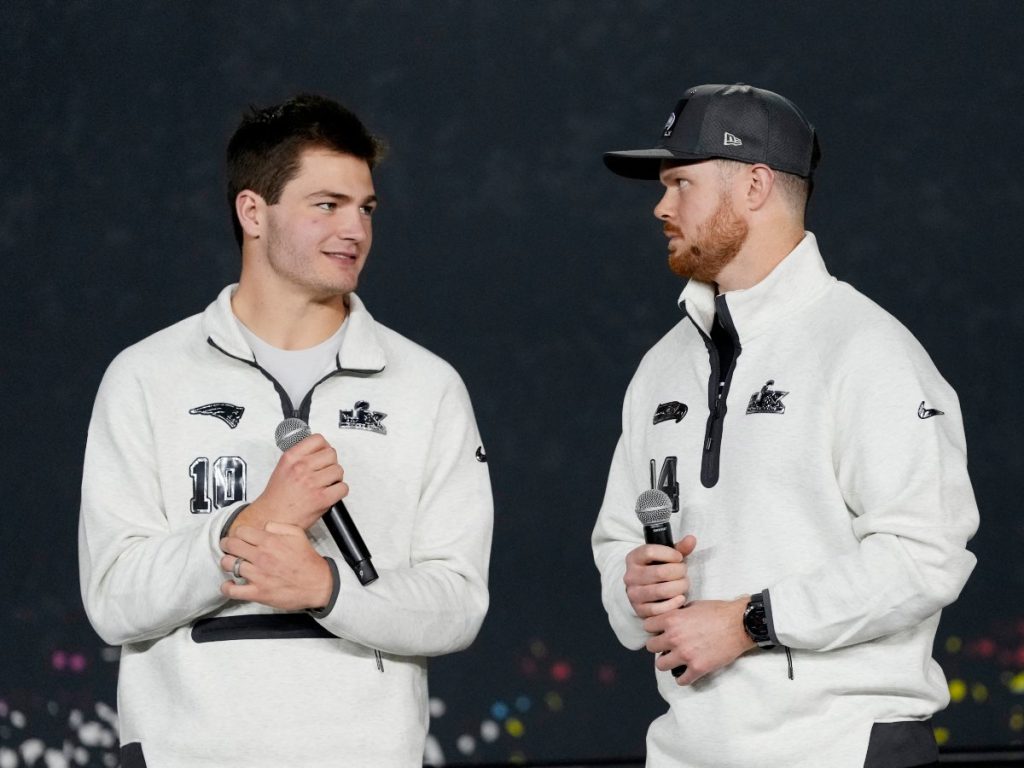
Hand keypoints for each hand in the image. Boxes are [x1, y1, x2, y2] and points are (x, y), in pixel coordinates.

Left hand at [220, 522, 333, 610]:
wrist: (318, 583)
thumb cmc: (307, 560)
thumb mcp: (298, 534)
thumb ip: (279, 526)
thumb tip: (264, 526)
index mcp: (270, 541)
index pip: (241, 531)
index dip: (238, 533)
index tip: (238, 537)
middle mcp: (261, 556)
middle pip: (231, 545)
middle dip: (226, 545)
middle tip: (228, 547)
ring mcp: (258, 575)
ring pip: (228, 564)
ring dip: (227, 563)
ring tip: (231, 564)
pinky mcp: (258, 593)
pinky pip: (232, 590)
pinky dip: (227, 587)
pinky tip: (230, 584)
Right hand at [231, 433, 347, 532]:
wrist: (271, 519)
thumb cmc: (277, 499)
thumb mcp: (283, 468)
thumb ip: (300, 457)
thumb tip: (318, 451)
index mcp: (291, 458)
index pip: (318, 440)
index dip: (323, 447)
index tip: (322, 453)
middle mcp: (301, 468)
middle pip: (331, 454)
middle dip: (330, 463)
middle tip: (324, 472)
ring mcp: (312, 483)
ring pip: (339, 470)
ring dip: (335, 478)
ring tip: (325, 484)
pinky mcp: (322, 498)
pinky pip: (343, 487)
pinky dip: (339, 491)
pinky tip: (330, 493)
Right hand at [623, 535, 696, 617]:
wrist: (645, 592)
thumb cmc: (659, 570)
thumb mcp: (666, 557)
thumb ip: (679, 548)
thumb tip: (692, 539)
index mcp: (633, 558)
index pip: (650, 551)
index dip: (670, 553)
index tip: (679, 557)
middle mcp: (630, 576)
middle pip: (660, 572)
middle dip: (679, 572)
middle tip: (684, 573)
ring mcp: (633, 594)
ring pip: (662, 590)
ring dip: (679, 587)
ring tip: (684, 585)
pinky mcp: (639, 610)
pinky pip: (660, 609)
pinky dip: (675, 603)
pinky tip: (680, 598)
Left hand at [643, 598, 754, 684]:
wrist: (740, 624)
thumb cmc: (719, 611)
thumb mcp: (693, 605)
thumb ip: (678, 613)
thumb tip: (670, 618)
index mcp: (671, 619)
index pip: (647, 626)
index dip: (654, 628)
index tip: (660, 631)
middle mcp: (674, 637)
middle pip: (650, 647)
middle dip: (658, 646)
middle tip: (668, 646)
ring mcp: (685, 654)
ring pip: (660, 665)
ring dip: (667, 662)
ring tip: (676, 660)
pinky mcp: (698, 668)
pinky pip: (681, 680)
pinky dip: (683, 678)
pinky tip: (687, 672)